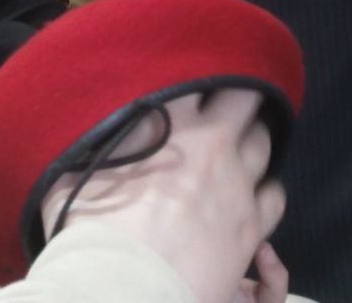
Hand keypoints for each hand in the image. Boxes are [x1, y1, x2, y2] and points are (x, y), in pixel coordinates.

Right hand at [40, 88, 285, 302]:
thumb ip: (93, 144)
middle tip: (225, 102)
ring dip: (253, 138)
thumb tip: (87, 128)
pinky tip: (255, 191)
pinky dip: (267, 188)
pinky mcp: (251, 228)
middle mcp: (212, 145)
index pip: (199, 76)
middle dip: (238, 97)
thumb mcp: (76, 172)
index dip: (200, 71)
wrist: (125, 289)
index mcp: (170, 123)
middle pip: (245, 101)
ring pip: (263, 144)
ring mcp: (237, 186)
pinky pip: (275, 196)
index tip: (195, 72)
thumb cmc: (92, 230)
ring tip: (241, 141)